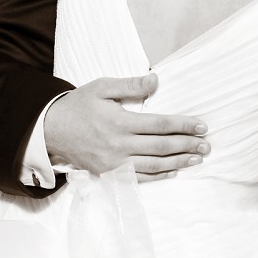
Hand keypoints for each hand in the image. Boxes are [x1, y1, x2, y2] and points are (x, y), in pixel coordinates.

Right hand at [44, 74, 209, 181]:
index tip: (201, 126)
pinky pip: (139, 177)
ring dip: (179, 162)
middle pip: (162, 147)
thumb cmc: (78, 106)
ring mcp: (114, 162)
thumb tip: (156, 80)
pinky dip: (160, 176)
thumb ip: (131, 85)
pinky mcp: (110, 173)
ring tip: (198, 159)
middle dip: (187, 145)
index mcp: (119, 121)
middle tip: (207, 145)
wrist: (50, 131)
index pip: (160, 124)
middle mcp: (119, 145)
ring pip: (154, 165)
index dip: (184, 125)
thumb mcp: (101, 87)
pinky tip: (175, 171)